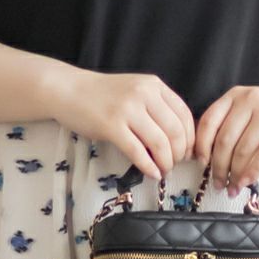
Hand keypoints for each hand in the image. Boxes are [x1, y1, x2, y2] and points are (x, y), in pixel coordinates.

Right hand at [46, 65, 195, 179]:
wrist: (68, 90)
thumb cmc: (103, 94)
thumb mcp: (135, 91)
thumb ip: (156, 107)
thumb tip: (178, 138)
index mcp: (154, 86)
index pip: (184, 115)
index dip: (190, 138)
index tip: (188, 152)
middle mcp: (144, 95)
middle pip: (175, 131)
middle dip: (180, 153)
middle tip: (176, 164)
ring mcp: (127, 110)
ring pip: (160, 143)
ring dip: (166, 162)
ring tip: (163, 170)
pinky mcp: (111, 126)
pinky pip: (137, 152)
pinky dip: (148, 166)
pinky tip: (151, 173)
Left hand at [192, 83, 258, 195]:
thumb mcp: (251, 113)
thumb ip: (231, 126)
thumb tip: (206, 158)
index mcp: (236, 95)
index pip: (209, 121)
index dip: (202, 146)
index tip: (202, 164)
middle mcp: (250, 99)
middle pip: (225, 140)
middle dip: (218, 167)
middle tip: (218, 184)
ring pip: (244, 150)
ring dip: (235, 174)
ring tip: (232, 188)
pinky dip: (252, 173)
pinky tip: (247, 182)